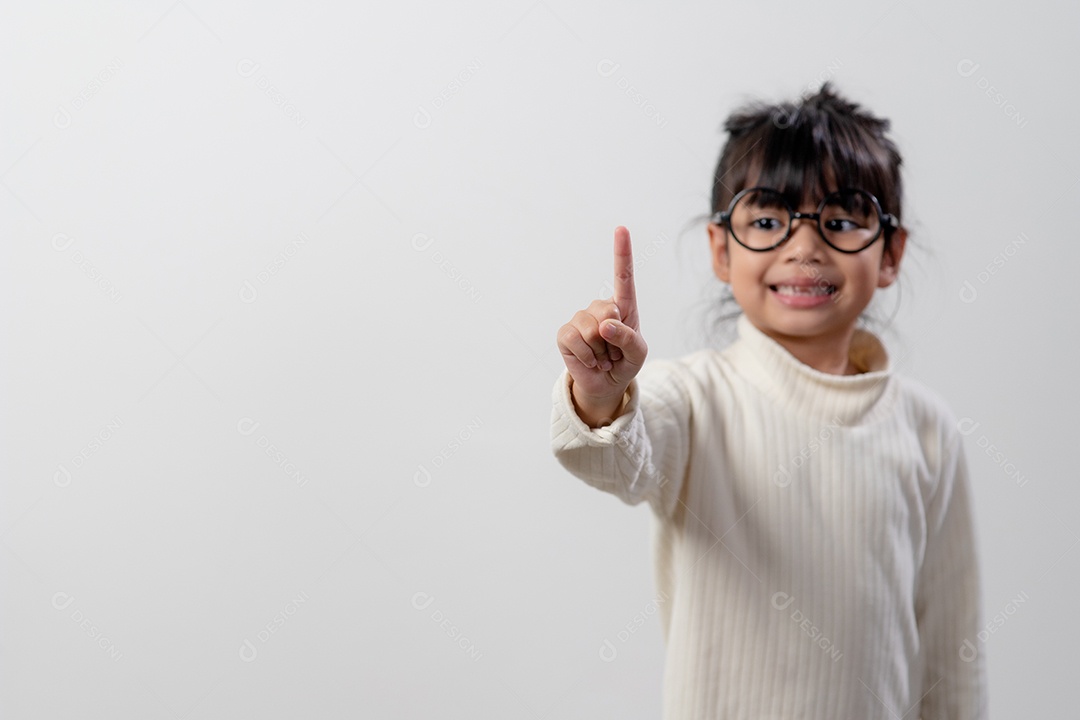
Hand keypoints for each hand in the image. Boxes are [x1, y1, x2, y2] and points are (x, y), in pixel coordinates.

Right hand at [556, 226, 648, 413]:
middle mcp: (600, 307)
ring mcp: (581, 318)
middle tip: (614, 352)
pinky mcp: (565, 333)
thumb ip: (629, 338)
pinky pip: (575, 340)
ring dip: (601, 352)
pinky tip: (590, 360)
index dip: (622, 252)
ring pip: (592, 330)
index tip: (621, 229)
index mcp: (624, 306)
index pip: (623, 276)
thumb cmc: (625, 363)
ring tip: (602, 357)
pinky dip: (586, 357)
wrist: (605, 384)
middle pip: (609, 312)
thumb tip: (605, 325)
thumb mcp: (638, 353)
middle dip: (615, 339)